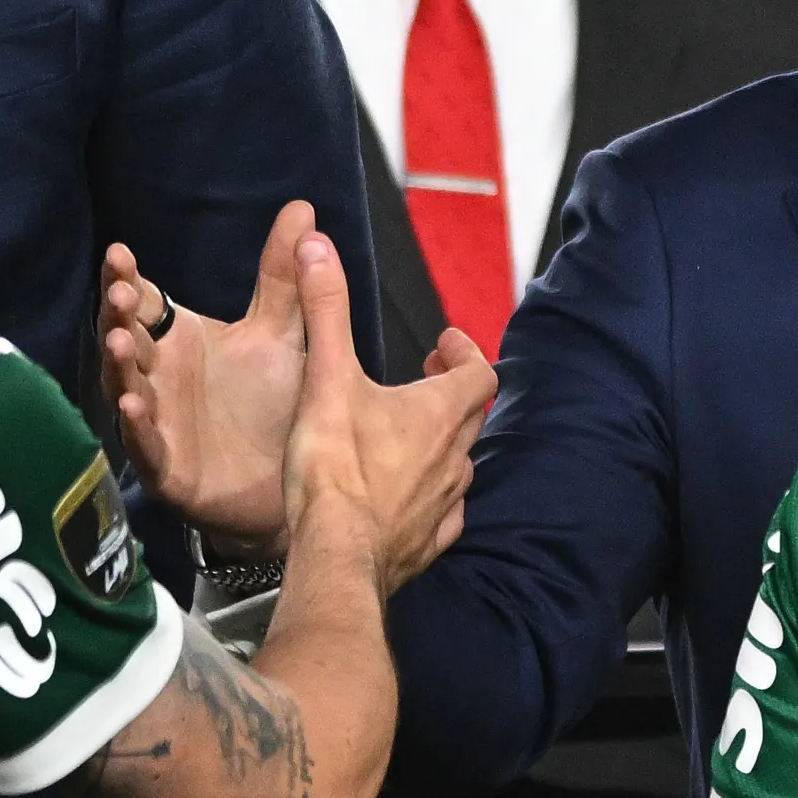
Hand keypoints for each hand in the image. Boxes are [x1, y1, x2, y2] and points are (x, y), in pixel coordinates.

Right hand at [102, 201, 321, 536]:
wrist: (288, 483)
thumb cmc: (272, 401)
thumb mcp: (281, 332)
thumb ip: (284, 275)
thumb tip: (301, 208)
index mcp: (180, 341)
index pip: (146, 302)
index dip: (130, 279)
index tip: (120, 252)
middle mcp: (159, 376)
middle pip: (129, 338)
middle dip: (119, 315)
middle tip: (119, 291)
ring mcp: (158, 421)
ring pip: (128, 388)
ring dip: (120, 365)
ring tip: (119, 341)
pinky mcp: (168, 466)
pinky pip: (146, 445)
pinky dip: (139, 425)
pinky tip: (136, 405)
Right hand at [268, 233, 493, 591]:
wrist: (336, 553)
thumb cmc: (333, 468)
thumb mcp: (326, 377)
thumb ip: (325, 310)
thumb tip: (318, 245)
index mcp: (440, 414)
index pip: (479, 373)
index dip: (464, 352)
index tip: (442, 342)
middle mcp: (455, 457)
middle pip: (471, 416)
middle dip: (452, 392)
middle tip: (427, 378)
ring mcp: (446, 502)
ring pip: (459, 465)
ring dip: (441, 444)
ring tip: (410, 436)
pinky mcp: (429, 541)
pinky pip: (444, 515)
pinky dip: (433, 497)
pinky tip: (410, 498)